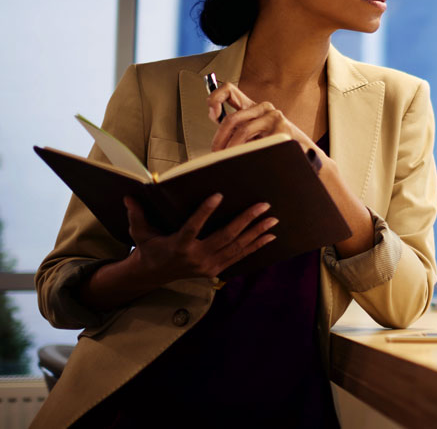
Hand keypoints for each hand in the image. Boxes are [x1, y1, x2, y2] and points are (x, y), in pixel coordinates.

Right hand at [124, 193, 277, 282]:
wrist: (154, 275)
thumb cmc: (149, 248)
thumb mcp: (140, 232)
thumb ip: (137, 215)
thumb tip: (129, 196)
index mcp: (178, 246)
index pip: (193, 227)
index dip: (205, 212)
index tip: (218, 195)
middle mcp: (196, 257)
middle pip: (225, 237)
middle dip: (246, 220)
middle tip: (263, 205)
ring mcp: (208, 265)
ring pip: (237, 247)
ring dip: (256, 233)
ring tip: (272, 219)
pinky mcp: (216, 269)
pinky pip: (239, 257)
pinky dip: (255, 247)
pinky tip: (270, 237)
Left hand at [207, 82, 321, 156]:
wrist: (306, 156)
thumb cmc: (277, 146)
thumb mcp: (255, 136)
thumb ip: (238, 132)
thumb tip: (217, 141)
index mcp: (253, 108)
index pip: (229, 91)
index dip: (215, 98)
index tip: (213, 115)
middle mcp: (263, 108)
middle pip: (232, 118)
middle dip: (220, 138)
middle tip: (216, 152)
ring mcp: (274, 117)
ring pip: (244, 130)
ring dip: (232, 147)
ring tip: (229, 159)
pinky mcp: (282, 129)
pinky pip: (258, 142)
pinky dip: (249, 153)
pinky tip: (251, 158)